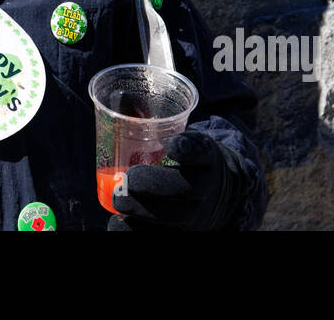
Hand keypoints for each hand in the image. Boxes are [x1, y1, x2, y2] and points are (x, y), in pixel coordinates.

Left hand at [107, 129, 245, 230]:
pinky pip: (161, 235)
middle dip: (154, 184)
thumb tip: (117, 96)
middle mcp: (206, 187)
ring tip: (118, 199)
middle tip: (129, 179)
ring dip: (142, 210)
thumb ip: (150, 118)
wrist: (216, 193)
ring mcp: (196, 214)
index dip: (190, 149)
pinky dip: (137, 231)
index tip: (173, 144)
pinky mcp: (183, 232)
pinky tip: (117, 224)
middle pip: (184, 188)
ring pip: (173, 217)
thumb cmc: (185, 159)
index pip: (202, 151)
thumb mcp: (180, 136)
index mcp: (207, 157)